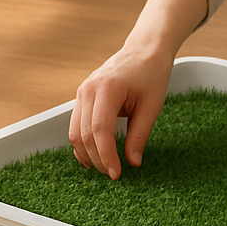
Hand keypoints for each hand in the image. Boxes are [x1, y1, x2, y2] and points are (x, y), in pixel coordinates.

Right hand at [68, 0, 208, 177]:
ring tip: (105, 168)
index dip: (106, 155)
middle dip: (97, 158)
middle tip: (113, 175)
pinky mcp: (82, 96)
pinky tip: (94, 156)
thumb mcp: (152, 106)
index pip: (99, 130)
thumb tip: (132, 162)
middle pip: (83, 134)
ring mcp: (82, 92)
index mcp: (107, 89)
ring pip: (74, 132)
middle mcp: (88, 89)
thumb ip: (140, 135)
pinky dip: (82, 142)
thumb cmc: (151, 75)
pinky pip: (75, 124)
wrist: (144, 50)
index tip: (117, 173)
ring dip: (87, 154)